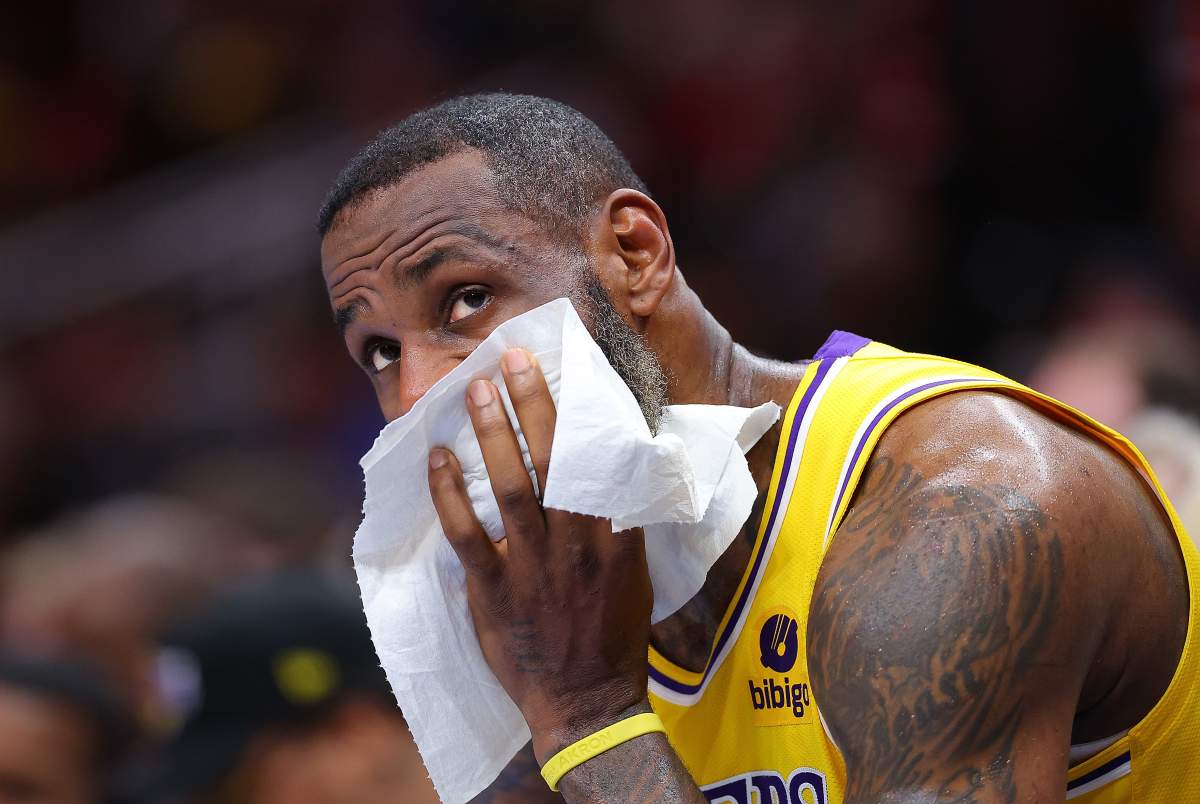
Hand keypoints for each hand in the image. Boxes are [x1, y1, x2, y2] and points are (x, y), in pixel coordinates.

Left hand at [427, 347, 653, 761]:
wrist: (588, 705)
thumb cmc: (615, 634)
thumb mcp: (635, 572)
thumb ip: (620, 520)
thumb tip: (609, 466)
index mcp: (615, 537)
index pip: (600, 461)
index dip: (585, 410)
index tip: (572, 366)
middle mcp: (577, 544)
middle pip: (554, 461)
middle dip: (534, 404)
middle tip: (514, 358)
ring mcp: (532, 567)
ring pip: (511, 488)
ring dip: (493, 434)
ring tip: (476, 390)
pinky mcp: (494, 591)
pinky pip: (467, 535)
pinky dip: (449, 495)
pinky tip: (437, 458)